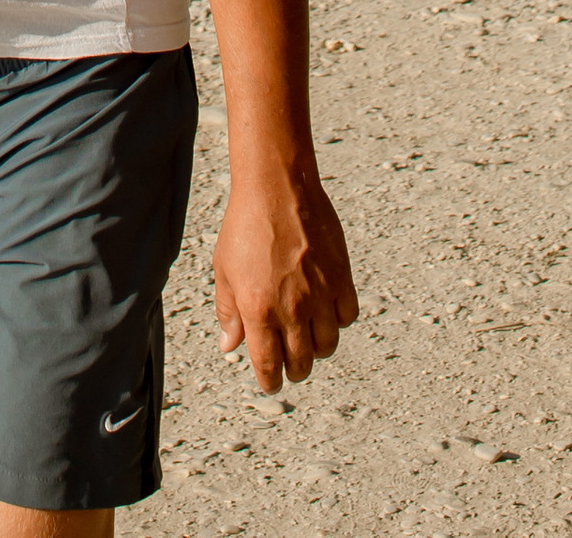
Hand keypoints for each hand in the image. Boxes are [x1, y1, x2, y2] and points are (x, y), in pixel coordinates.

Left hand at [213, 158, 356, 388]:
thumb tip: (229, 347)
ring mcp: (319, 294)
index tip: (271, 383)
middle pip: (301, 363)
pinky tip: (326, 312)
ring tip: (308, 340)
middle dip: (294, 370)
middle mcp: (292, 308)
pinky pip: (347, 316)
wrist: (276, 187)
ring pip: (328, 345)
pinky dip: (338, 321)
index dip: (270, 381)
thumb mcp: (224, 270)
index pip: (268, 366)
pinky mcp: (340, 276)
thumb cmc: (244, 227)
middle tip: (289, 364)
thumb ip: (228, 312)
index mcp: (258, 310)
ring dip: (317, 349)